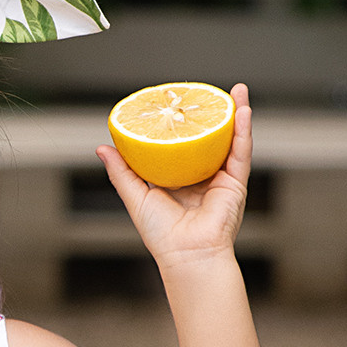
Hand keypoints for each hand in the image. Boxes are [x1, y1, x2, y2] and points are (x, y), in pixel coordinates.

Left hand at [98, 85, 253, 272]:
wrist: (186, 255)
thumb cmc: (160, 234)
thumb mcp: (136, 196)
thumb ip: (122, 171)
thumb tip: (102, 147)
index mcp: (179, 179)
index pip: (180, 145)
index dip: (180, 124)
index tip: (175, 102)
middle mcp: (202, 176)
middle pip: (207, 138)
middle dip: (210, 114)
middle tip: (206, 92)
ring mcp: (221, 178)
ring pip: (230, 140)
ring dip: (236, 114)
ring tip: (236, 90)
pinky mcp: (236, 183)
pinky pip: (241, 152)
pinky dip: (243, 131)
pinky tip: (243, 110)